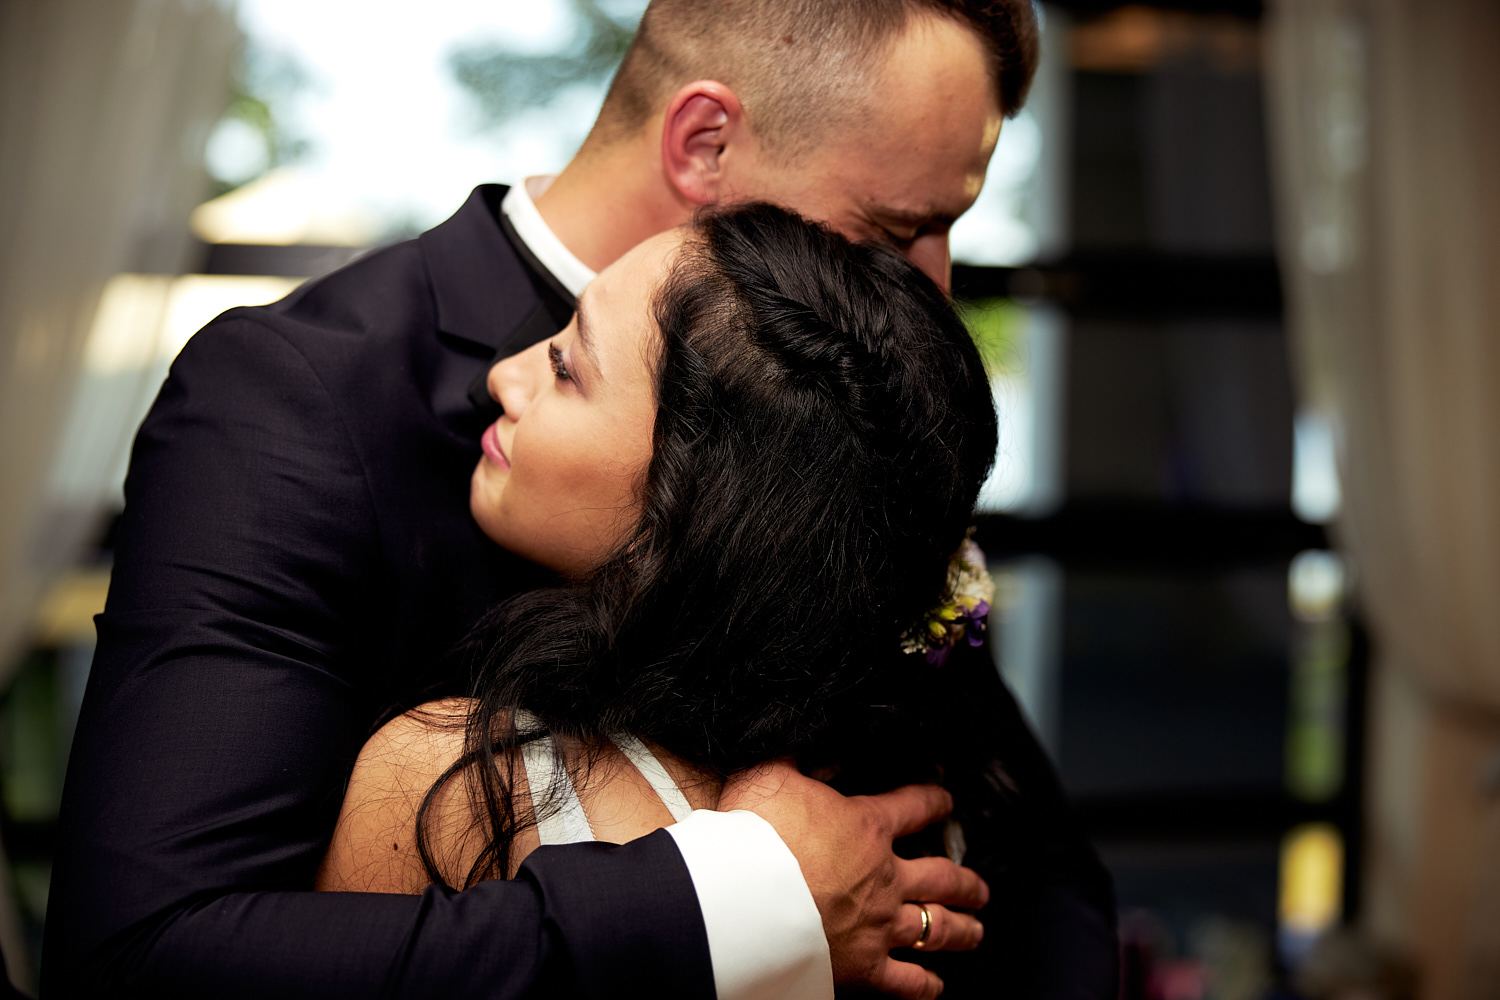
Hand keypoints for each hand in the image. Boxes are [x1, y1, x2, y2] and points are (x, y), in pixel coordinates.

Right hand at [719, 761, 989, 998]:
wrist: (747, 899)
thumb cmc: (756, 835)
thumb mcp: (770, 775)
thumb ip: (794, 758)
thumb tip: (808, 739)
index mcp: (868, 828)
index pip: (915, 807)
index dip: (934, 801)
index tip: (945, 801)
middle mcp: (885, 878)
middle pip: (943, 877)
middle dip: (966, 881)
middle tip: (979, 887)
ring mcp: (879, 925)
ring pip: (936, 928)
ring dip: (961, 929)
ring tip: (976, 929)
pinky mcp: (865, 968)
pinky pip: (905, 981)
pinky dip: (924, 985)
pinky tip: (935, 986)